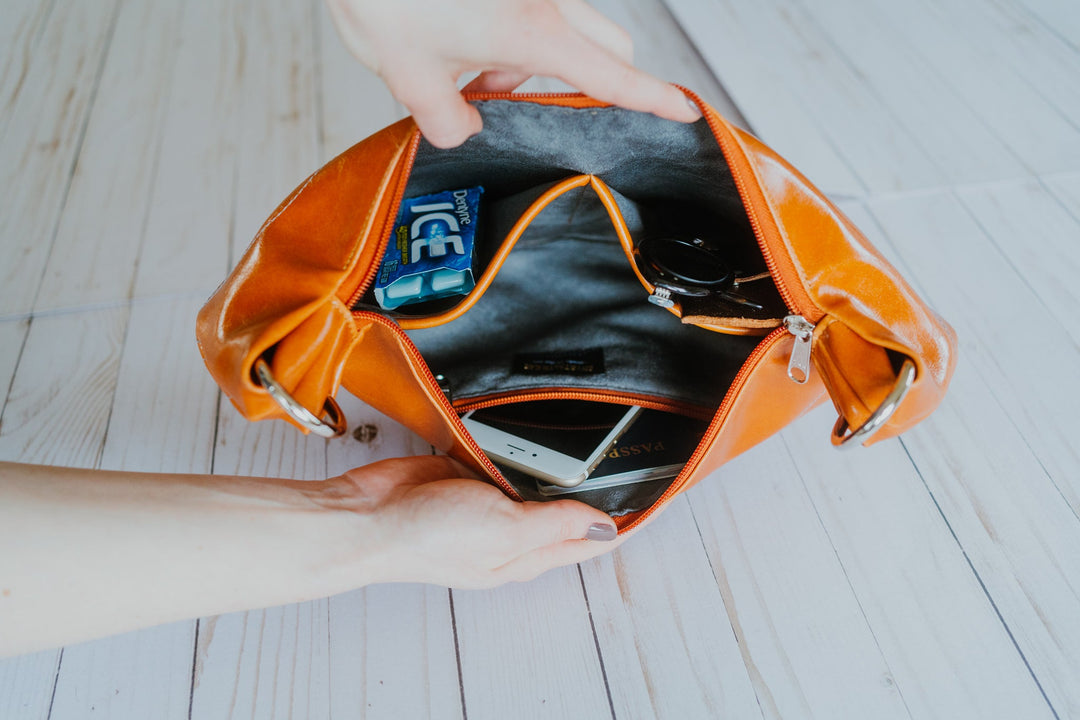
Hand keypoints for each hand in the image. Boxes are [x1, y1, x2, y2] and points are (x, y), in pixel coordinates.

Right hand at [0, 457, 622, 655]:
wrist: (364, 515)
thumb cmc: (424, 537)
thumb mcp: (503, 530)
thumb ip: (554, 523)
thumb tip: (606, 524)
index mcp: (530, 553)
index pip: (594, 537)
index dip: (628, 516)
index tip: (658, 491)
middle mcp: (515, 530)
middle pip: (571, 507)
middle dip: (600, 484)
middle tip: (634, 448)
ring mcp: (491, 501)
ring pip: (539, 479)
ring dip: (561, 463)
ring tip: (596, 433)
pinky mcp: (469, 474)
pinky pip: (504, 457)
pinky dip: (520, 446)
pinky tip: (534, 429)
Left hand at [325, 0, 700, 147]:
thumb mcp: (409, 79)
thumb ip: (448, 123)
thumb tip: (467, 128)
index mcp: (532, 31)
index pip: (612, 75)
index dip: (653, 98)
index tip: (686, 113)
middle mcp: (545, 0)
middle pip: (609, 45)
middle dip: (590, 82)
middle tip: (531, 108)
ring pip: (568, 29)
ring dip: (536, 61)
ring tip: (470, 77)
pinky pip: (536, 10)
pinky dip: (513, 36)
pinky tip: (460, 44)